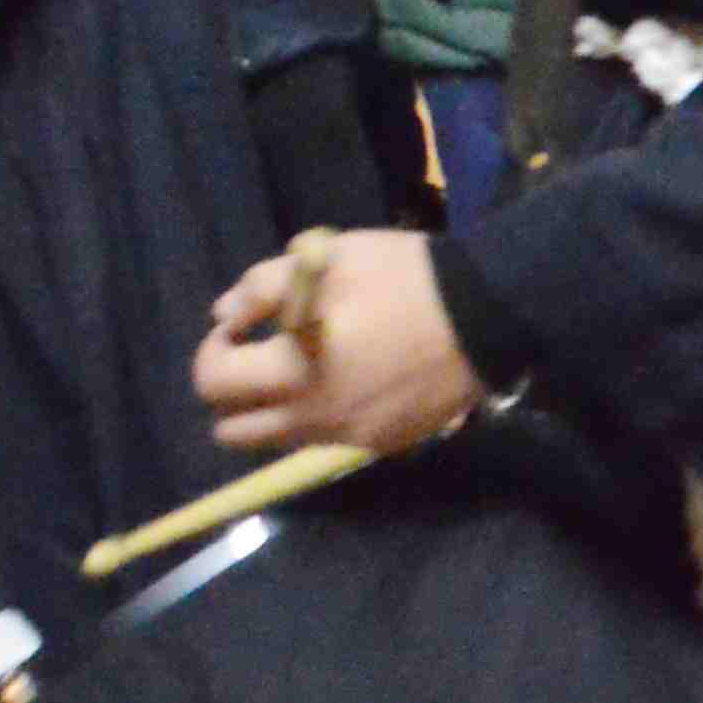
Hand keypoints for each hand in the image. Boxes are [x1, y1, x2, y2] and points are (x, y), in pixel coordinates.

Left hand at [190, 230, 479, 457]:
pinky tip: (353, 379)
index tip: (242, 327)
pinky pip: (329, 438)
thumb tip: (225, 315)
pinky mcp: (383, 442)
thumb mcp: (326, 260)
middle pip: (232, 431)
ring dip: (272, 410)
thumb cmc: (403, 280)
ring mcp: (349, 436)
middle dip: (231, 394)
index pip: (213, 381)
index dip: (213, 350)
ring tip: (302, 371)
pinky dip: (322, 415)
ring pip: (278, 442)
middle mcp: (312, 417)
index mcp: (292, 372)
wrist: (489, 315)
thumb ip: (262, 286)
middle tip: (259, 357)